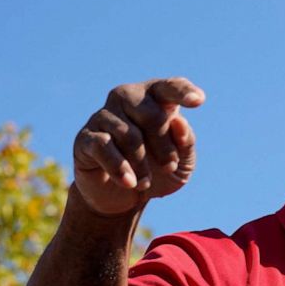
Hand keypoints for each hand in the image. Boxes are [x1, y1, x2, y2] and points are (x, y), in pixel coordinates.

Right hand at [73, 78, 204, 214]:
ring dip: (143, 164)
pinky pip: (104, 147)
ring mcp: (104, 116)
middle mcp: (127, 98)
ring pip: (129, 135)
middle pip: (151, 115)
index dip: (184, 92)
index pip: (170, 87)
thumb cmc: (158, 172)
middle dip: (164, 146)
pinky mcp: (86, 137)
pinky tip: (129, 182)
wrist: (124, 198)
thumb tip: (178, 122)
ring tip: (146, 181)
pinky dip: (120, 168)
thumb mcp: (182, 163)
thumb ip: (186, 142)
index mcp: (155, 98)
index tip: (199, 101)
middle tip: (169, 166)